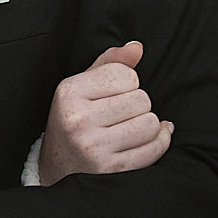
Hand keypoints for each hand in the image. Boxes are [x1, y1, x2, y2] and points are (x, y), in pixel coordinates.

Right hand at [39, 41, 170, 184]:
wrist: (57, 167)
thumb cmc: (75, 120)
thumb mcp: (82, 87)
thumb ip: (110, 63)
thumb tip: (137, 48)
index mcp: (69, 92)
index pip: (126, 74)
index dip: (128, 82)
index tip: (115, 94)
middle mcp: (78, 120)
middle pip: (141, 99)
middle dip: (138, 104)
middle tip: (122, 114)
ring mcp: (93, 147)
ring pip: (149, 124)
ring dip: (148, 124)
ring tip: (131, 127)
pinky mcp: (110, 169)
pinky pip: (153, 149)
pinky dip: (159, 142)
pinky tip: (148, 140)